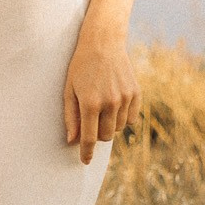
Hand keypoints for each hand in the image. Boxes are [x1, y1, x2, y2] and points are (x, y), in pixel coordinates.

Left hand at [63, 25, 138, 160]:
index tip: (85, 161)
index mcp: (90, 103)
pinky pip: (131, 119)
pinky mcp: (136, 93)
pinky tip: (115, 106)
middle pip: (106, 136)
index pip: (89, 138)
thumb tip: (72, 140)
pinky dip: (123, 118)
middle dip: (97, 135)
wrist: (103, 43)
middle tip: (91, 123)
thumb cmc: (80, 67)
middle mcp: (110, 103)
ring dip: (110, 126)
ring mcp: (125, 98)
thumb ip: (70, 117)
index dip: (86, 152)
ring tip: (102, 109)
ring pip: (119, 128)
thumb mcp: (69, 90)